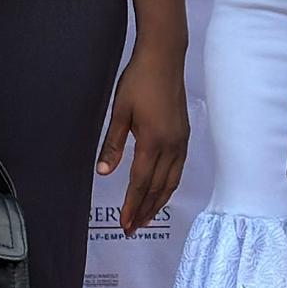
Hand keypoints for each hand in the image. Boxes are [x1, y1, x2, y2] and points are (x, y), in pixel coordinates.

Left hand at [97, 47, 188, 235]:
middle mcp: (171, 145)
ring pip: (171, 181)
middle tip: (132, 229)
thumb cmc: (139, 81)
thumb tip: (103, 173)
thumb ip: (112, 145)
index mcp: (152, 141)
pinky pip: (178, 169)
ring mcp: (180, 141)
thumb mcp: (120, 112)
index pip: (140, 182)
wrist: (164, 58)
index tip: (125, 223)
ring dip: (158, 202)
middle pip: (157, 188)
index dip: (132, 205)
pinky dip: (169, 186)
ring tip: (146, 217)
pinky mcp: (184, 135)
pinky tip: (161, 192)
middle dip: (144, 210)